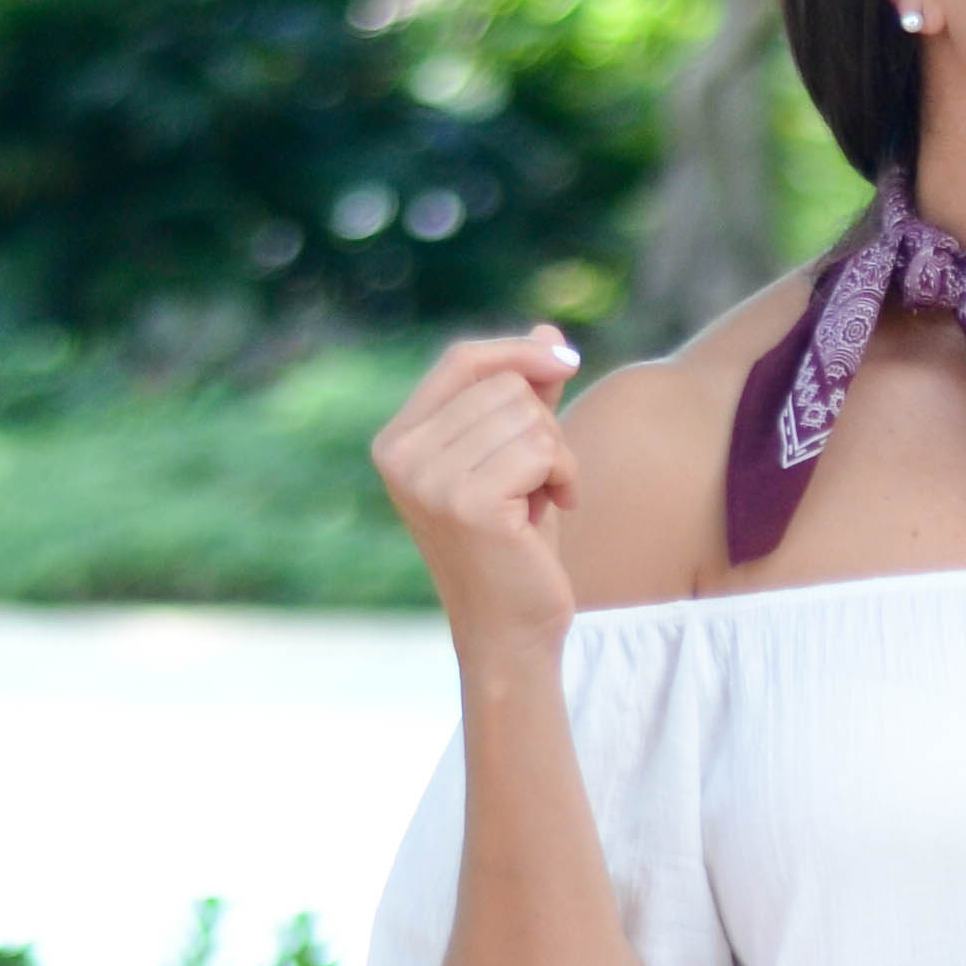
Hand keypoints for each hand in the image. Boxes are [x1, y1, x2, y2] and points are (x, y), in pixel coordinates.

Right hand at [372, 327, 584, 665]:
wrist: (511, 635)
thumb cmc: (515, 549)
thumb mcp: (516, 461)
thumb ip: (526, 397)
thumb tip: (549, 331)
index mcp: (397, 441)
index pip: (461, 361)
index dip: (516, 351)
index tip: (568, 360)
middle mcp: (403, 456)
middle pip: (502, 383)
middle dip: (543, 426)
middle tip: (542, 481)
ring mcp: (431, 480)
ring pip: (528, 414)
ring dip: (557, 455)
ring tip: (544, 500)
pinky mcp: (470, 503)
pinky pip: (542, 449)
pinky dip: (565, 476)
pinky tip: (558, 510)